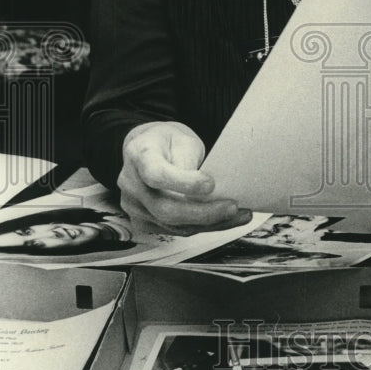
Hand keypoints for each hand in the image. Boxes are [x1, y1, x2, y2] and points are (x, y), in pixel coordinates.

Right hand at [117, 121, 250, 236]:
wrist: (147, 149)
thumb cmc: (167, 142)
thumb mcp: (182, 139)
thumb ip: (190, 161)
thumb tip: (208, 190)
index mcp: (139, 155)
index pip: (156, 174)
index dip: (183, 183)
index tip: (210, 184)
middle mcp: (131, 184)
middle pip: (165, 208)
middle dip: (203, 213)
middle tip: (232, 207)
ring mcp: (135, 206)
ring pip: (173, 225)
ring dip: (210, 223)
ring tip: (238, 215)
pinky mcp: (144, 221)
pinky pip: (175, 230)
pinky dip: (202, 227)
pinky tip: (224, 220)